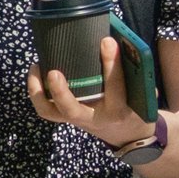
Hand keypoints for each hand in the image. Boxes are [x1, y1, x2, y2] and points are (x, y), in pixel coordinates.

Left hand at [27, 37, 148, 144]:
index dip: (111, 64)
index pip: (115, 87)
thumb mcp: (142, 94)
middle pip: (72, 110)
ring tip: (36, 67)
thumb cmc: (136, 107)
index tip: (107, 41)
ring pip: (51, 112)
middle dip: (61, 92)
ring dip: (39, 92)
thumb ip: (134, 74)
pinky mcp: (67, 118)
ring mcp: (77, 120)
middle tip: (54, 72)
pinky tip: (36, 73)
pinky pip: (46, 109)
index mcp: (118, 110)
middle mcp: (95, 118)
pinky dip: (37, 93)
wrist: (128, 136)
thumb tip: (117, 42)